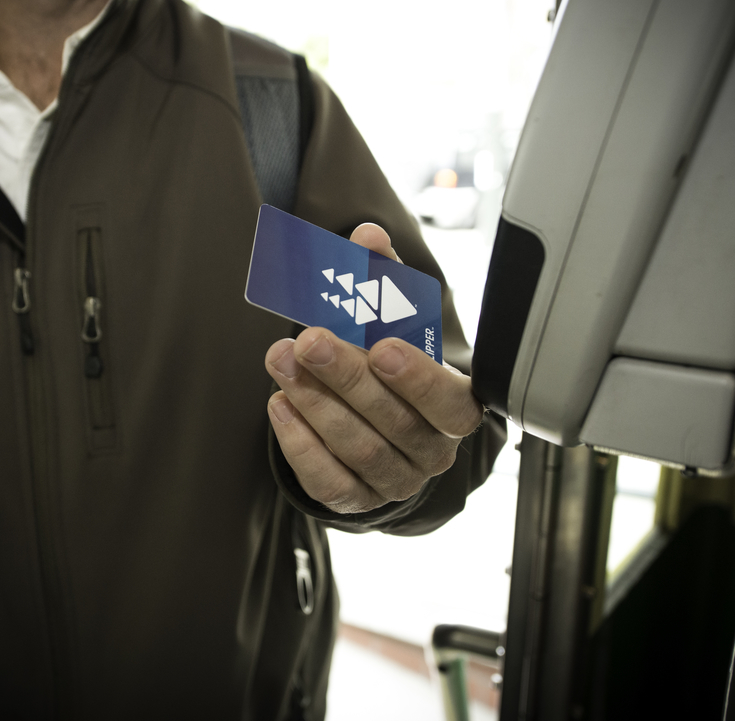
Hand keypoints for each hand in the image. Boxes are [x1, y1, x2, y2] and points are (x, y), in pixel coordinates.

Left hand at [264, 224, 484, 513]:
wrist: (377, 425)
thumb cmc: (389, 367)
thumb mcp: (392, 323)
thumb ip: (383, 279)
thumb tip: (366, 234)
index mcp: (454, 407)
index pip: (450, 403)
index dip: (419, 379)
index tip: (382, 347)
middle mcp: (432, 451)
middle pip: (394, 421)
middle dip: (346, 377)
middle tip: (308, 340)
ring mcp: (395, 482)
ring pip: (359, 449)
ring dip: (316, 402)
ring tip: (281, 361)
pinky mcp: (356, 500)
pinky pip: (329, 480)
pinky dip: (300, 443)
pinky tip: (279, 405)